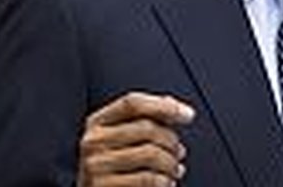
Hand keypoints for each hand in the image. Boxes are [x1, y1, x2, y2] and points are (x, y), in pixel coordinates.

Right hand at [77, 92, 195, 186]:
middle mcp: (93, 141)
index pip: (133, 103)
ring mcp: (96, 166)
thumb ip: (148, 118)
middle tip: (179, 153)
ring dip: (171, 164)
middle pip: (147, 128)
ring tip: (174, 170)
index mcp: (98, 122)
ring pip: (151, 154)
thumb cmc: (119, 169)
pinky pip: (148, 179)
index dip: (165, 106)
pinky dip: (165, 182)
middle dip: (172, 141)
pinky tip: (166, 183)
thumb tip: (173, 105)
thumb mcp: (126, 139)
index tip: (189, 115)